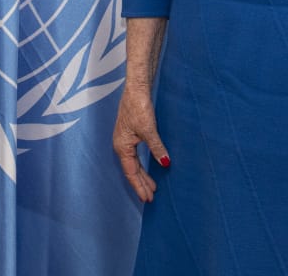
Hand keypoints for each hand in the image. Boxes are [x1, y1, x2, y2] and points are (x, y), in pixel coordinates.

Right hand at [113, 84, 168, 202]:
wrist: (136, 88)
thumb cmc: (138, 107)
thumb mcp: (149, 130)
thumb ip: (157, 148)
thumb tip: (165, 163)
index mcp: (122, 146)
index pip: (131, 172)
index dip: (139, 186)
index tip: (147, 199)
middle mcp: (121, 145)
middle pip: (131, 170)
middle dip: (141, 183)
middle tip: (151, 197)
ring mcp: (125, 139)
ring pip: (134, 162)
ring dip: (142, 174)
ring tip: (152, 186)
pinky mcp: (131, 132)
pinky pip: (135, 155)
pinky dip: (142, 164)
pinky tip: (148, 165)